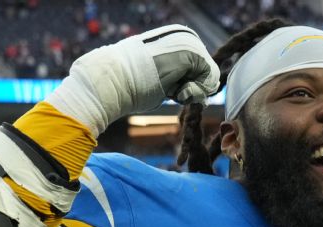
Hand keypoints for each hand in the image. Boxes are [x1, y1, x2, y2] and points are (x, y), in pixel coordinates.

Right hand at [49, 24, 218, 133]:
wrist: (112, 80)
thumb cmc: (129, 85)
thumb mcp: (158, 77)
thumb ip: (179, 79)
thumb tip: (202, 96)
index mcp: (174, 37)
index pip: (199, 67)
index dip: (188, 85)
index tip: (167, 87)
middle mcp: (183, 34)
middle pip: (206, 72)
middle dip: (192, 87)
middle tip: (168, 90)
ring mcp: (188, 41)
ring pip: (210, 76)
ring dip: (192, 92)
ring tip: (169, 89)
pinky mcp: (191, 53)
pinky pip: (210, 80)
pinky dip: (195, 93)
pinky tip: (175, 90)